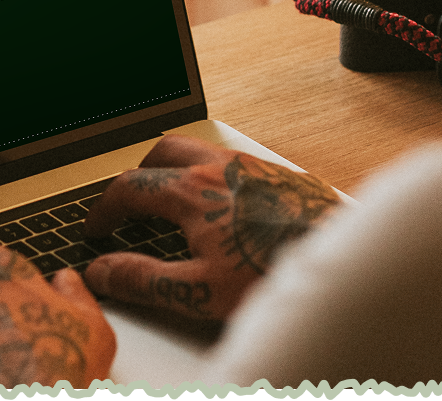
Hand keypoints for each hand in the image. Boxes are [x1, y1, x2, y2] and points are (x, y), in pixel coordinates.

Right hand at [82, 136, 339, 319]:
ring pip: (200, 152)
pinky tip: (225, 206)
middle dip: (139, 174)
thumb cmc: (274, 273)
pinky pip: (233, 162)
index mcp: (192, 192)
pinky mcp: (280, 174)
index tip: (97, 228)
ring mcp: (252, 166)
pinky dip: (212, 176)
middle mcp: (220, 168)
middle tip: (132, 203)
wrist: (344, 263)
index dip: (104, 209)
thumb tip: (103, 271)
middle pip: (163, 152)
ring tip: (175, 201)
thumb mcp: (198, 290)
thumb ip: (144, 280)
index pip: (131, 187)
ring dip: (177, 169)